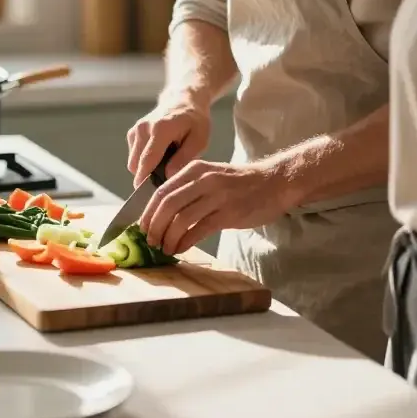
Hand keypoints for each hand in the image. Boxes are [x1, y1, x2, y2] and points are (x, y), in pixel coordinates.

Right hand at [126, 97, 210, 187]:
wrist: (183, 100)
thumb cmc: (195, 121)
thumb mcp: (200, 139)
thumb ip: (184, 158)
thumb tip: (168, 177)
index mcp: (161, 128)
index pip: (148, 160)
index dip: (145, 181)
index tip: (148, 200)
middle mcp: (143, 128)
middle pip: (137, 165)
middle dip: (149, 178)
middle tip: (167, 182)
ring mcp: (135, 130)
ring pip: (134, 163)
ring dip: (146, 169)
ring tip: (167, 165)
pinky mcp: (132, 133)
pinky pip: (134, 156)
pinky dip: (144, 161)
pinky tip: (161, 156)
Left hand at [139, 157, 293, 255]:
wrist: (274, 182)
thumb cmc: (239, 183)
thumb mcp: (211, 176)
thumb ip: (188, 188)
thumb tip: (161, 212)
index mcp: (195, 169)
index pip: (161, 191)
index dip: (148, 212)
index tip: (142, 227)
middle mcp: (204, 180)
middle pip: (167, 204)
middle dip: (154, 226)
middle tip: (151, 241)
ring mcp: (217, 196)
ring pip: (181, 218)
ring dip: (168, 237)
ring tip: (165, 248)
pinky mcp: (229, 213)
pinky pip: (199, 230)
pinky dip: (185, 242)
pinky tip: (181, 248)